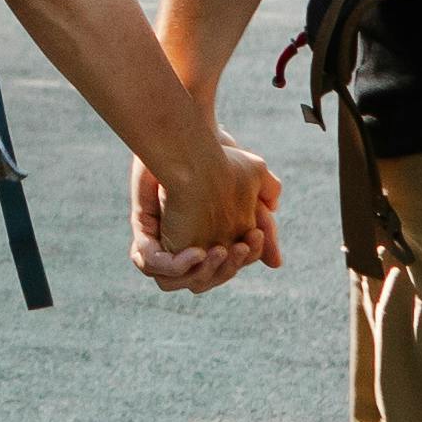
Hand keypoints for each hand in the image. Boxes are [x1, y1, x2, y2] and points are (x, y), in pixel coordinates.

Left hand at [133, 137, 284, 292]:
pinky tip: (197, 251)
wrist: (187, 140)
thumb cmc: (220, 161)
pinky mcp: (146, 236)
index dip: (242, 259)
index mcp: (210, 245)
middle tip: (237, 247)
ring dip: (203, 273)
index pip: (226, 269)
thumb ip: (264, 224)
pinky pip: (153, 266)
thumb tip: (276, 264)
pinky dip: (176, 266)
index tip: (253, 238)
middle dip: (226, 268)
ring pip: (177, 281)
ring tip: (217, 250)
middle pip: (204, 280)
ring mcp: (164, 245)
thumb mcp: (251, 191)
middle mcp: (184, 249)